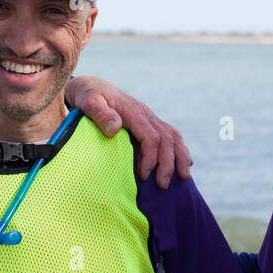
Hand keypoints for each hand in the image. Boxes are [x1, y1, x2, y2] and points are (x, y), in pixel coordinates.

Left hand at [65, 76, 192, 187]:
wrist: (93, 87)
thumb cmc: (89, 97)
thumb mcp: (89, 102)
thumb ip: (100, 114)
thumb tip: (115, 128)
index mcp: (134, 112)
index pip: (151, 137)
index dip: (150, 157)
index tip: (144, 176)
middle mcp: (146, 115)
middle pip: (166, 139)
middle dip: (168, 163)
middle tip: (162, 185)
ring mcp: (150, 118)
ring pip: (173, 136)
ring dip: (180, 157)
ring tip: (184, 177)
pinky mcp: (150, 122)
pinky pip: (171, 135)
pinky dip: (179, 150)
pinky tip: (182, 164)